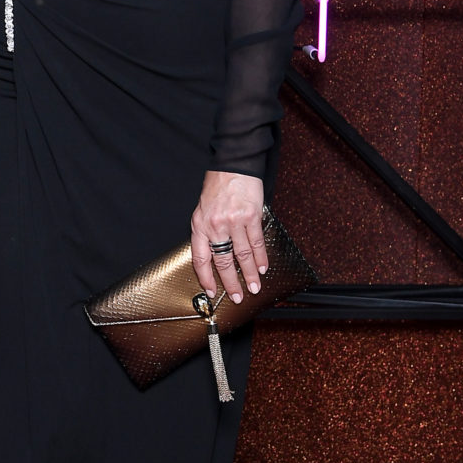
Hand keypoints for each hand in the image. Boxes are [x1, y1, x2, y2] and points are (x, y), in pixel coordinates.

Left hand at [191, 171, 265, 303]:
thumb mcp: (203, 210)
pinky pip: (256, 242)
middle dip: (231, 282)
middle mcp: (215, 225)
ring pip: (242, 255)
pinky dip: (261, 257)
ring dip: (250, 274)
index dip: (206, 278)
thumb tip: (213, 256)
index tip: (212, 291)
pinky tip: (263, 267)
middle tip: (238, 296)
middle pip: (223, 261)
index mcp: (199, 225)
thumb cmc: (218, 187)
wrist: (233, 166)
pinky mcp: (251, 216)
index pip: (200, 259)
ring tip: (254, 287)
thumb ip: (207, 232)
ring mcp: (233, 221)